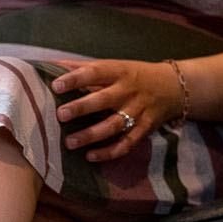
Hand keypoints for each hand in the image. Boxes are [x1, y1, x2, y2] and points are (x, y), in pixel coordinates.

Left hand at [48, 59, 185, 160]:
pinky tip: (91, 156)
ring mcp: (137, 111)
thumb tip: (50, 65)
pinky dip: (109, 152)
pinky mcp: (144, 128)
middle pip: (103, 100)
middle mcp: (128, 91)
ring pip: (114, 125)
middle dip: (81, 108)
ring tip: (70, 142)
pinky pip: (127, 143)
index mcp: (118, 72)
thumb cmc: (133, 75)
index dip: (75, 79)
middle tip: (60, 115)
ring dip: (91, 135)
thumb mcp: (113, 66)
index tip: (56, 86)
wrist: (172, 87)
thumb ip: (83, 67)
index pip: (94, 73)